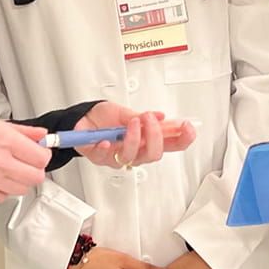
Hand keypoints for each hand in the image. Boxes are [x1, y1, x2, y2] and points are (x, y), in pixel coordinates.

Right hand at [0, 110, 50, 201]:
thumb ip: (21, 130)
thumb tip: (40, 134)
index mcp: (5, 141)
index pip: (41, 158)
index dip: (43, 155)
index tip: (40, 152)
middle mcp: (0, 162)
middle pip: (35, 177)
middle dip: (35, 169)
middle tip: (28, 162)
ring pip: (21, 189)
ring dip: (19, 181)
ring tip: (10, 169)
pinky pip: (1, 197)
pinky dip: (2, 190)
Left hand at [74, 102, 195, 167]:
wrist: (81, 119)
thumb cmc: (103, 118)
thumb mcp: (125, 112)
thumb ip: (142, 117)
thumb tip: (161, 118)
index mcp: (145, 140)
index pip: (170, 144)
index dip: (182, 139)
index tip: (188, 129)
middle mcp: (134, 151)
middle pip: (154, 154)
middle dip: (155, 137)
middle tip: (151, 120)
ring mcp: (117, 156)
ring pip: (132, 157)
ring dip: (133, 138)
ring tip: (131, 123)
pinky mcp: (99, 157)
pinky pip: (105, 157)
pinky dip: (106, 148)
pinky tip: (106, 140)